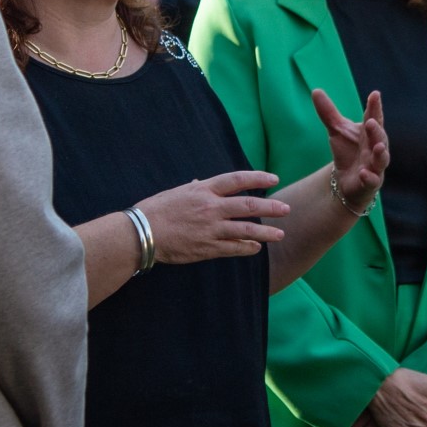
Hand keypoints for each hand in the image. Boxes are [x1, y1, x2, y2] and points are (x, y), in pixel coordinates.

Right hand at [136, 171, 287, 262]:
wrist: (141, 234)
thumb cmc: (154, 210)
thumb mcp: (176, 193)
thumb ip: (194, 190)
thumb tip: (200, 184)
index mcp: (203, 190)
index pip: (237, 179)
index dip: (257, 178)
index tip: (273, 179)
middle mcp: (210, 207)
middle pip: (248, 205)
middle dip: (270, 207)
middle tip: (286, 208)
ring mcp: (210, 229)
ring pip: (246, 229)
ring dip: (266, 232)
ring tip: (280, 233)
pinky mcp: (207, 248)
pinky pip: (233, 248)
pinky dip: (247, 248)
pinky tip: (256, 248)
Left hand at [314, 88, 388, 209]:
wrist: (345, 181)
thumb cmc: (347, 152)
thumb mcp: (336, 131)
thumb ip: (328, 112)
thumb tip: (316, 90)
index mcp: (369, 133)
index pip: (374, 117)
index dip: (375, 107)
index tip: (374, 95)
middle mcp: (376, 148)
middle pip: (379, 137)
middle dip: (376, 131)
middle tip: (371, 122)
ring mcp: (375, 166)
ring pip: (382, 159)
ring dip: (381, 153)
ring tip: (378, 146)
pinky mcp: (370, 183)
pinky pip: (373, 180)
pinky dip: (369, 177)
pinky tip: (363, 173)